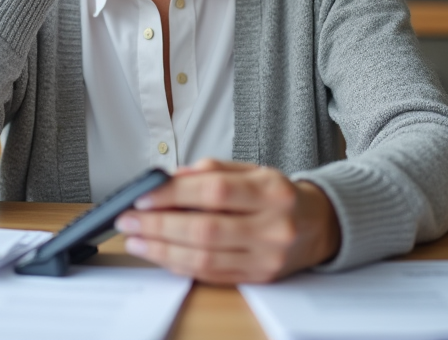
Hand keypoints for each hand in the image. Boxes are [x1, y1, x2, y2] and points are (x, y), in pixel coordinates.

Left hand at [114, 159, 341, 283]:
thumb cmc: (278, 195)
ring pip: (205, 258)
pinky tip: (160, 255)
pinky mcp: (259, 278)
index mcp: (271, 190)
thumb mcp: (253, 170)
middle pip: (205, 229)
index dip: (173, 195)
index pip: (214, 191)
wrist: (318, 226)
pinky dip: (180, 265)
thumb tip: (169, 179)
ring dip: (162, 250)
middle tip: (128, 220)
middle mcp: (272, 225)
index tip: (142, 196)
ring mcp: (267, 257)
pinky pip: (212, 275)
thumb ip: (213, 171)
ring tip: (136, 240)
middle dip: (158, 226)